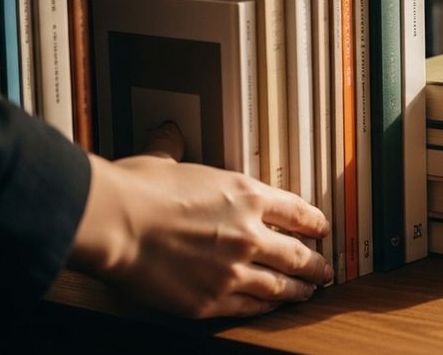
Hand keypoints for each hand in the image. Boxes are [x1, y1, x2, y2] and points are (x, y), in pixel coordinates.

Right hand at [69, 123, 331, 318]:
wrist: (115, 225)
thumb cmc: (137, 190)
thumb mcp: (165, 162)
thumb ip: (174, 151)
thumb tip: (168, 136)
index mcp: (245, 195)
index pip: (296, 211)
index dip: (314, 222)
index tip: (321, 229)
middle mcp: (249, 234)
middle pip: (298, 254)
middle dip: (316, 263)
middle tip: (326, 269)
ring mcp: (233, 270)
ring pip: (281, 285)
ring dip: (299, 289)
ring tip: (309, 292)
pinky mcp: (211, 300)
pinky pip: (250, 306)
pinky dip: (267, 306)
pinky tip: (273, 306)